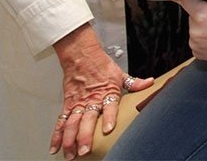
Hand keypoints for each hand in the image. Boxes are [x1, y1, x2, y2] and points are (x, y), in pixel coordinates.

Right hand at [49, 24, 153, 158]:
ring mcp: (78, 103)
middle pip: (88, 119)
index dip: (109, 118)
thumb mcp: (120, 74)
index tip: (108, 130)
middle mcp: (92, 99)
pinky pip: (61, 121)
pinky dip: (57, 134)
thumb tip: (150, 83)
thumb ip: (134, 83)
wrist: (81, 55)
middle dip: (85, 135)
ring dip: (70, 138)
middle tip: (85, 150)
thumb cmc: (101, 65)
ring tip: (70, 153)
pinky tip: (56, 146)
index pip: (109, 106)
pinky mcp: (68, 104)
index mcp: (107, 92)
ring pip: (72, 122)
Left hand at [164, 0, 206, 61]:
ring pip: (195, 26)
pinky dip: (205, 35)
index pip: (183, 0)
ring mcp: (198, 45)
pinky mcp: (201, 54)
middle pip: (192, 13)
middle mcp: (197, 32)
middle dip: (202, 9)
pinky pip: (197, 39)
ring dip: (204, 22)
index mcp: (203, 15)